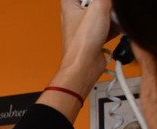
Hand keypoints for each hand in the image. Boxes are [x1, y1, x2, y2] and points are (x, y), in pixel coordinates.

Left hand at [40, 0, 116, 119]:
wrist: (84, 66)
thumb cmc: (81, 43)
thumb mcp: (98, 8)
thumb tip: (107, 1)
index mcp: (69, 6)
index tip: (97, 2)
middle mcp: (75, 17)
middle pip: (93, 2)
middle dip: (105, 4)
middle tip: (107, 8)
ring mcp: (84, 28)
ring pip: (102, 14)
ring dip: (111, 16)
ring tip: (110, 19)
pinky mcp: (94, 37)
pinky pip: (107, 26)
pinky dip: (114, 27)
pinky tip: (115, 29)